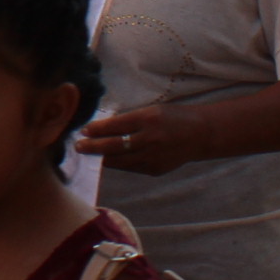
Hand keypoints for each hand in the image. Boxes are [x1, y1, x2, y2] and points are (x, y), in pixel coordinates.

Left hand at [78, 100, 215, 174]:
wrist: (200, 135)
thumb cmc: (173, 118)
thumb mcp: (152, 110)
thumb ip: (129, 120)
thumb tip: (102, 129)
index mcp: (148, 119)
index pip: (116, 126)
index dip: (97, 130)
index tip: (84, 130)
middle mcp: (150, 139)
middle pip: (113, 146)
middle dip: (93, 147)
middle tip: (78, 146)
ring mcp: (153, 157)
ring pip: (119, 161)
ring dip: (102, 157)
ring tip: (89, 154)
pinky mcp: (155, 169)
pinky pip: (130, 167)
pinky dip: (118, 163)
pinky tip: (108, 160)